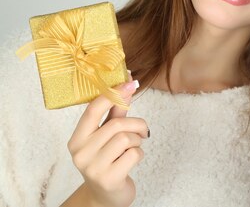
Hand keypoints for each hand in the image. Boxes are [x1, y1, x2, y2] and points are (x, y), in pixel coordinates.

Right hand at [66, 72, 148, 206]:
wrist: (106, 196)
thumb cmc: (108, 160)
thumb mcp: (107, 136)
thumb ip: (115, 112)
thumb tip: (127, 83)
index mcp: (77, 139)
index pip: (93, 110)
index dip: (113, 94)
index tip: (130, 82)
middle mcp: (81, 153)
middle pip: (116, 124)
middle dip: (136, 124)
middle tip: (142, 130)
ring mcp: (93, 167)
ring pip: (126, 138)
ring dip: (137, 140)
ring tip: (134, 147)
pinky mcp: (108, 179)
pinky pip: (134, 154)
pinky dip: (139, 154)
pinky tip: (132, 160)